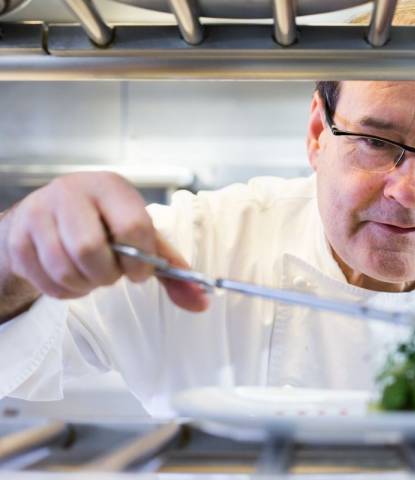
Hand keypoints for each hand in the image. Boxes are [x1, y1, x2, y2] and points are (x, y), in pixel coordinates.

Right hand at [1, 172, 207, 311]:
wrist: (49, 217)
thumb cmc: (106, 225)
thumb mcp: (141, 237)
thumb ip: (171, 269)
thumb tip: (203, 302)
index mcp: (111, 187)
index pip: (132, 226)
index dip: (140, 260)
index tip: (140, 272)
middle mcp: (71, 192)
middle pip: (90, 249)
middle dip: (107, 274)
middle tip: (112, 273)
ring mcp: (39, 214)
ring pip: (64, 268)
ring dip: (86, 285)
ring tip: (94, 275)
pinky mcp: (18, 239)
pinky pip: (45, 281)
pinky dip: (65, 291)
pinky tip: (73, 278)